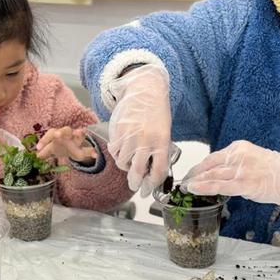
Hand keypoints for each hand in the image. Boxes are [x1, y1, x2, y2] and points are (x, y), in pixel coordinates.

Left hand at [36, 126, 96, 164]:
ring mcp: (77, 140)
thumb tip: (35, 156)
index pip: (50, 134)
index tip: (38, 148)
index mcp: (58, 135)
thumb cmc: (62, 146)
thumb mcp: (53, 149)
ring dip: (79, 134)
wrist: (75, 148)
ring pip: (79, 135)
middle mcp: (68, 135)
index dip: (44, 140)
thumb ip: (45, 152)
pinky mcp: (85, 148)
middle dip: (62, 132)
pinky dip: (92, 152)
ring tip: (80, 132)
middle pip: (66, 130)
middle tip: (57, 135)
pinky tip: (95, 155)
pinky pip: (89, 149)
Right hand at [107, 64, 171, 196]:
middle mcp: (145, 140)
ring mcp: (129, 136)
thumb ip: (159, 151)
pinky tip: (122, 151)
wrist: (145, 90)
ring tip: (129, 162)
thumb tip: (150, 172)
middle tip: (135, 186)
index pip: (158, 171)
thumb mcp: (164, 132)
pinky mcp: (117, 131)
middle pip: (137, 171)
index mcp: (161, 141)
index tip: (149, 188)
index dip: (153, 184)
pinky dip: (117, 155)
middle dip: (135, 183)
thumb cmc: (157, 112)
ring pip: (123, 162)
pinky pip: (114, 151)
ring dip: (126, 166)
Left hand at [181, 140, 279, 224]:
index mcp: (239, 148)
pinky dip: (204, 187)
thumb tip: (216, 176)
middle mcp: (238, 155)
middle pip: (209, 165)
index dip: (198, 168)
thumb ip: (234, 165)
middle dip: (194, 175)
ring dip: (196, 182)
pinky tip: (194, 189)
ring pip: (212, 175)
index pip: (213, 157)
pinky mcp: (246, 183)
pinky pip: (220, 185)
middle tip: (183, 183)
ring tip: (185, 188)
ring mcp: (242, 169)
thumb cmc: (276, 171)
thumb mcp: (252, 160)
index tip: (189, 175)